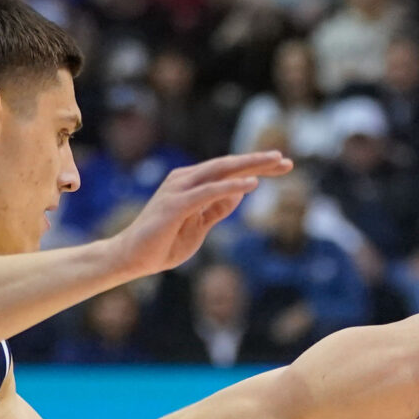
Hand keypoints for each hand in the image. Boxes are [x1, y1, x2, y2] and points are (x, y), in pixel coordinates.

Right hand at [111, 152, 291, 277]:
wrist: (132, 258)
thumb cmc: (163, 243)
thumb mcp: (199, 226)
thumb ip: (217, 209)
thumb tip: (240, 193)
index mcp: (191, 183)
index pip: (227, 170)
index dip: (255, 166)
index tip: (282, 166)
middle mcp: (184, 179)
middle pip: (227, 165)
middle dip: (258, 161)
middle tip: (286, 160)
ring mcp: (179, 189)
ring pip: (220, 171)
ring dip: (249, 166)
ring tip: (275, 162)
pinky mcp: (176, 204)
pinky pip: (209, 192)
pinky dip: (231, 187)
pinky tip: (252, 185)